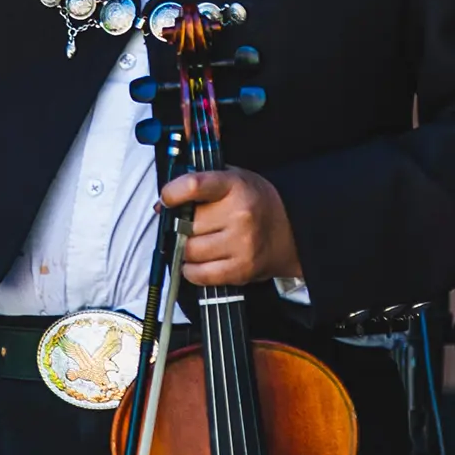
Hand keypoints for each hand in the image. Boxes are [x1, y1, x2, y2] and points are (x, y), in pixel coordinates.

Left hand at [164, 168, 300, 287]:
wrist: (293, 229)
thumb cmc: (257, 203)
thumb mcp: (233, 180)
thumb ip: (199, 185)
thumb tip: (161, 206)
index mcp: (235, 186)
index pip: (194, 186)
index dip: (172, 193)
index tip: (167, 199)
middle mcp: (239, 214)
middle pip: (186, 224)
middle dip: (181, 226)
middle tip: (188, 225)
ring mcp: (241, 244)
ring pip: (190, 251)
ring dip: (186, 249)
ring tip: (197, 242)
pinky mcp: (241, 269)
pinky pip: (200, 274)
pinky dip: (191, 270)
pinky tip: (198, 262)